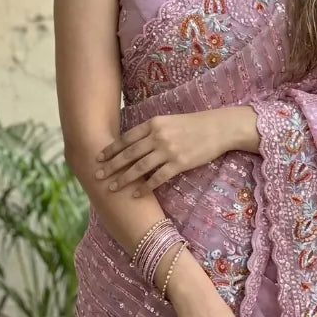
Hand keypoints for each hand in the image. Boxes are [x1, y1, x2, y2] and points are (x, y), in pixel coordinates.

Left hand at [95, 108, 257, 195]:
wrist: (219, 128)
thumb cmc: (195, 124)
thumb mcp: (170, 121)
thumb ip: (153, 131)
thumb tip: (135, 143)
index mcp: (154, 123)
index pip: (127, 138)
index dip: (111, 149)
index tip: (98, 157)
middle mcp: (158, 136)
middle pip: (129, 154)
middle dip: (111, 166)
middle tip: (97, 176)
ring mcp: (168, 150)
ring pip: (139, 167)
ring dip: (123, 179)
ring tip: (112, 188)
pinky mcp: (179, 163)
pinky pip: (158, 178)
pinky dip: (145, 187)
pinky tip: (137, 195)